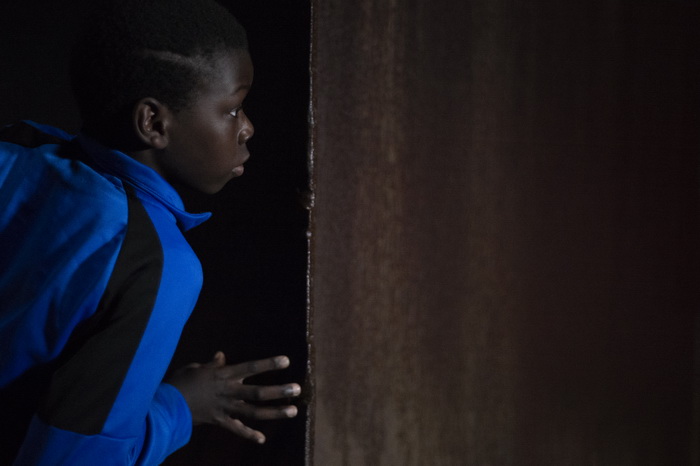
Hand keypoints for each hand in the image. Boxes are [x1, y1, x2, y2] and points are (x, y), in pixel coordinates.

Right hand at [166, 352, 300, 443]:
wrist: (165, 405)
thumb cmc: (180, 382)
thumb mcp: (196, 368)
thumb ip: (212, 364)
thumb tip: (221, 356)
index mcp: (223, 375)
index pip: (250, 368)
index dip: (268, 364)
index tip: (286, 361)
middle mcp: (228, 391)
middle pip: (258, 392)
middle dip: (279, 391)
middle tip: (297, 389)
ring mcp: (225, 408)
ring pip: (253, 411)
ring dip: (274, 412)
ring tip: (292, 411)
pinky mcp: (218, 421)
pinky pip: (236, 429)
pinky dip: (249, 434)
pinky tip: (262, 439)